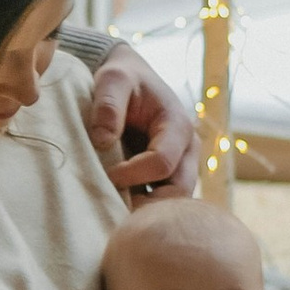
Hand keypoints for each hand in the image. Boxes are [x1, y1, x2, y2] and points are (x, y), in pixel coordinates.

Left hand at [83, 43, 201, 199]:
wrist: (129, 79)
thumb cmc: (122, 77)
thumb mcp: (112, 79)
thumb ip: (108, 105)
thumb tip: (102, 141)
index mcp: (178, 126)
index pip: (162, 162)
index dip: (133, 174)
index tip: (107, 174)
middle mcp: (187, 150)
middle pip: (177, 191)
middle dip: (147, 204)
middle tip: (112, 208)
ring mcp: (181, 166)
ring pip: (172, 202)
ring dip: (146, 209)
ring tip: (114, 212)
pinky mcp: (168, 177)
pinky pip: (161, 200)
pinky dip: (143, 208)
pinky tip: (118, 209)